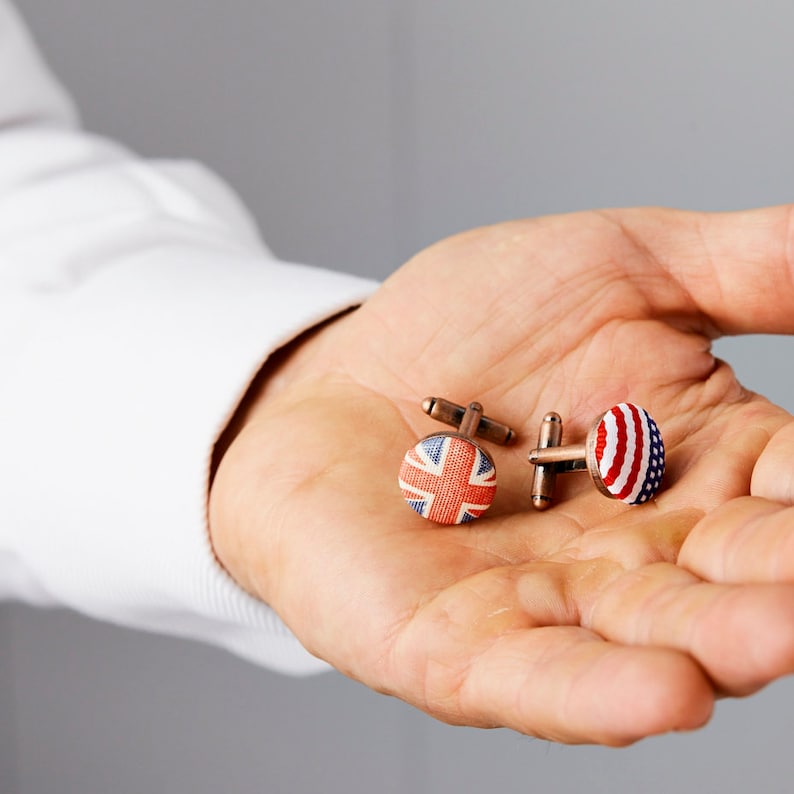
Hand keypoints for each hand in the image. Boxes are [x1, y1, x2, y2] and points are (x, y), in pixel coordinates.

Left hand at [209, 206, 793, 744]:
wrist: (339, 371)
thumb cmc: (469, 324)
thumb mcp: (614, 267)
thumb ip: (744, 267)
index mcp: (688, 463)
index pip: (788, 489)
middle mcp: (633, 547)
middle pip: (729, 578)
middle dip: (779, 583)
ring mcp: (545, 602)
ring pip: (643, 635)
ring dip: (712, 641)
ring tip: (770, 632)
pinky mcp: (453, 643)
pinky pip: (529, 675)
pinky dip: (591, 689)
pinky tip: (664, 694)